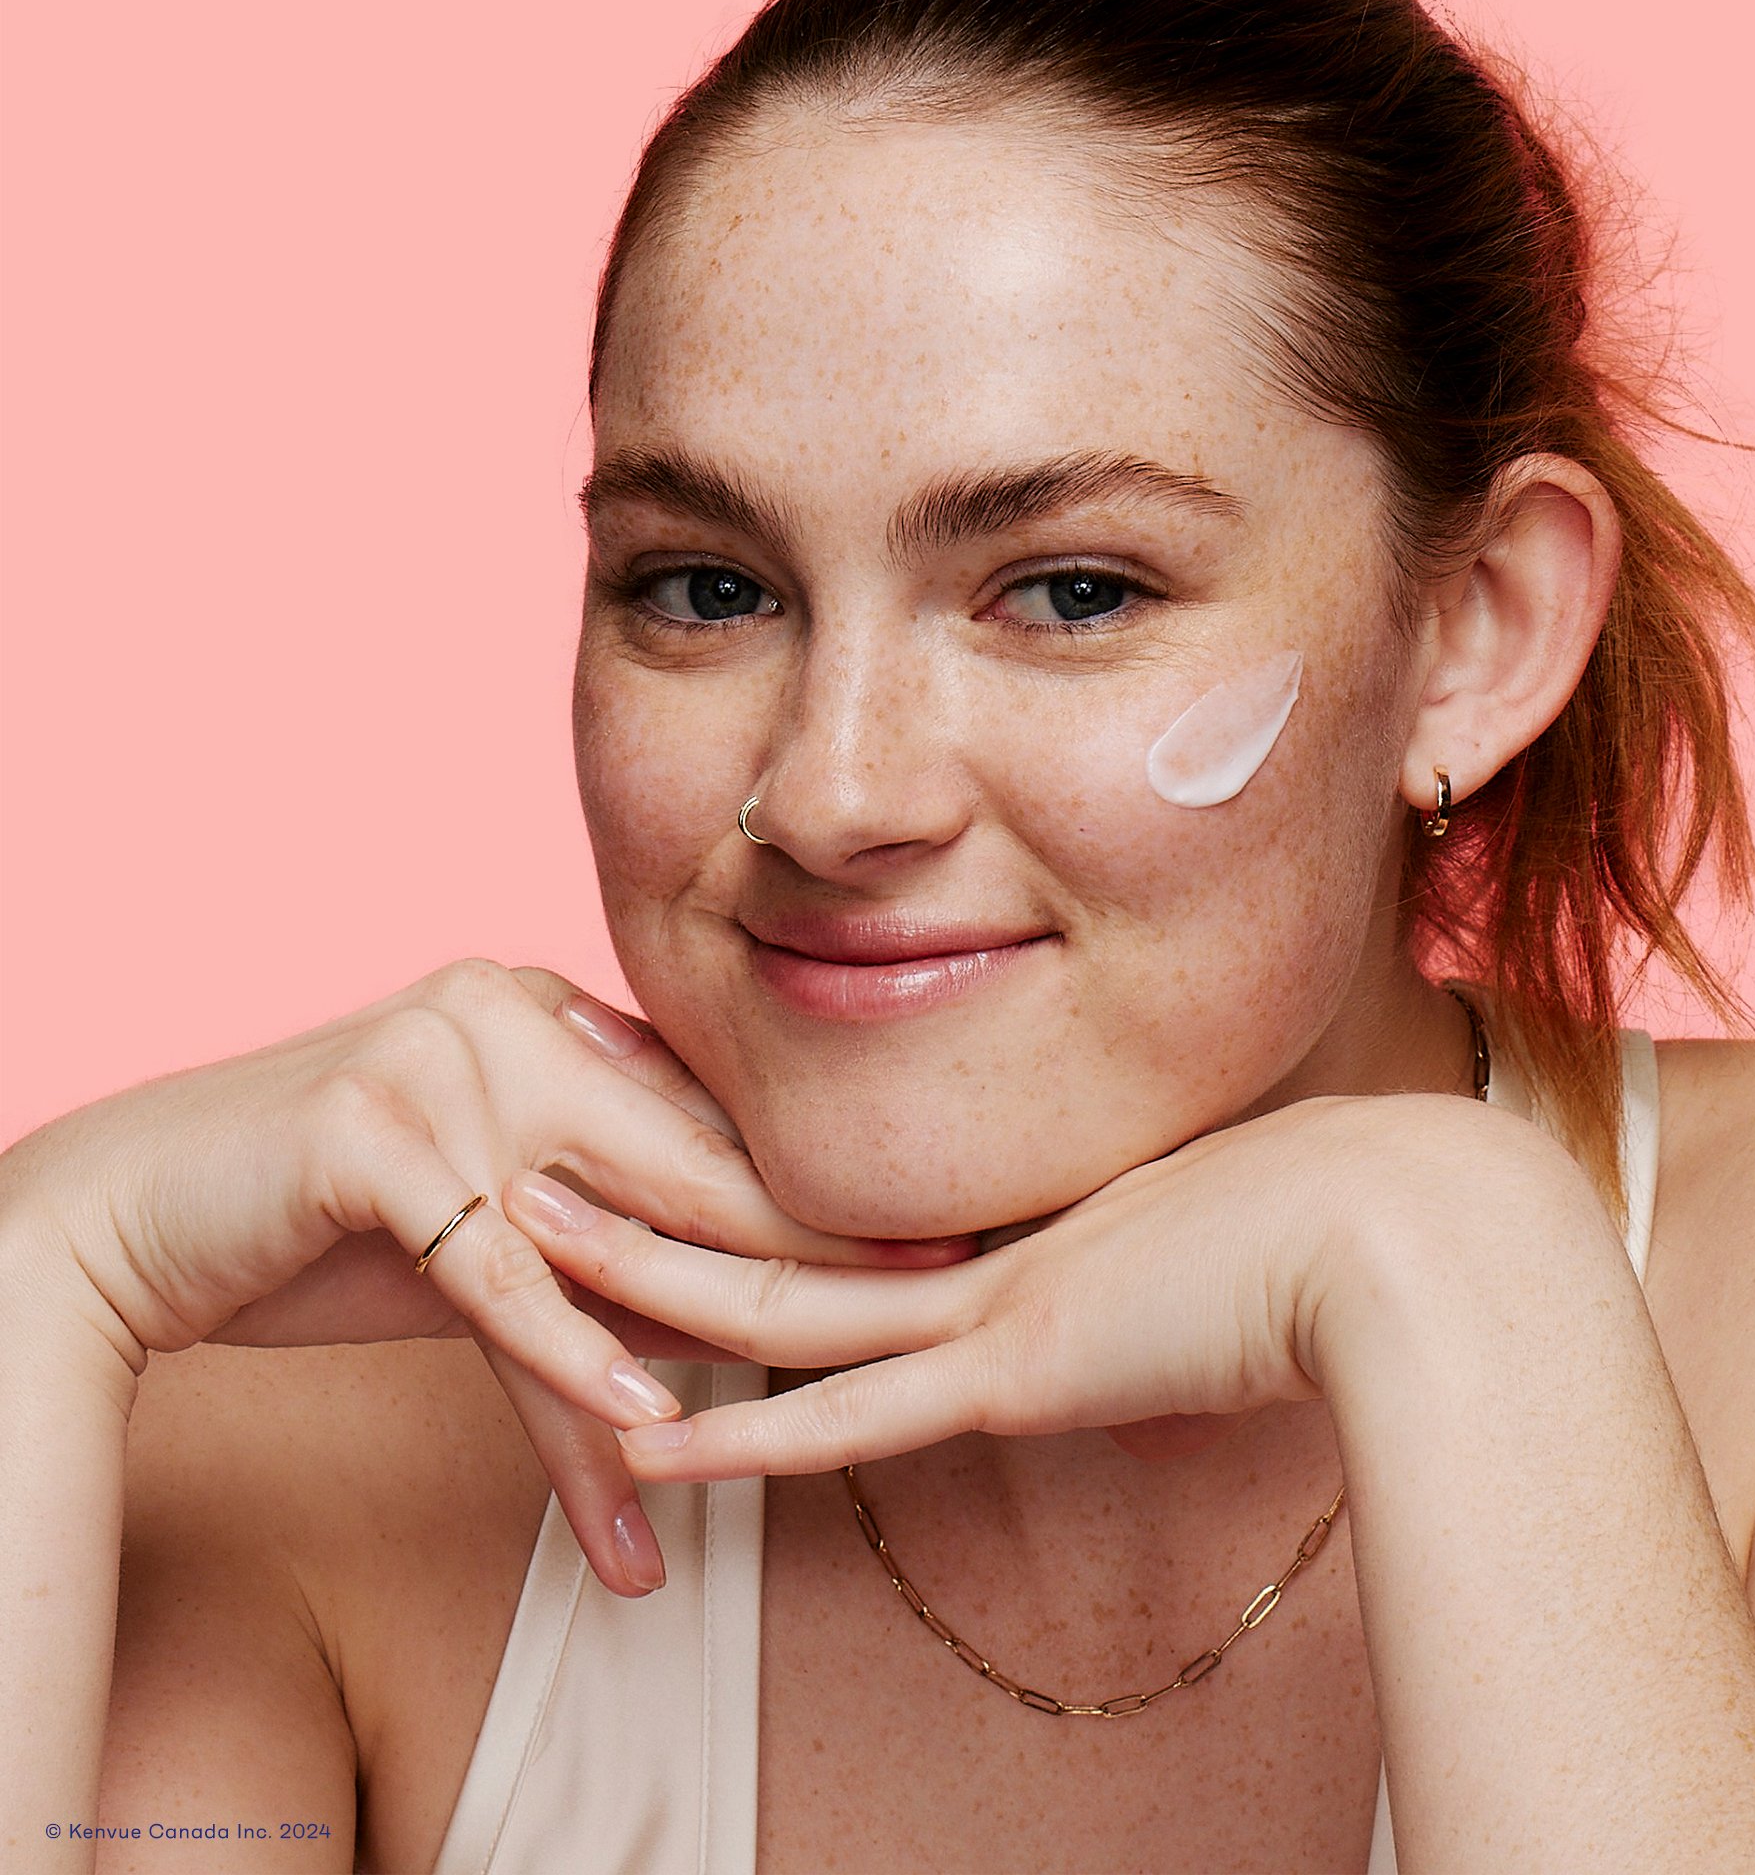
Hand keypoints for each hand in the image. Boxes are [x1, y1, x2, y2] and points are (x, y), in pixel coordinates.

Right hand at [0, 958, 965, 1592]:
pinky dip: (566, 1351)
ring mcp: (436, 1056)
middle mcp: (507, 1009)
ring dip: (724, 1305)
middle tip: (935, 1290)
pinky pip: (490, 1264)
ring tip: (838, 1367)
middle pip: (685, 1153)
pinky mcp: (362, 1127)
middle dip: (815, 1236)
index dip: (814, 1183)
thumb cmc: (331, 1225)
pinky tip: (648, 1419)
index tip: (926, 1231)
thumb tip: (716, 1363)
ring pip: (606, 1213)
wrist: (145, 1213)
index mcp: (549, 1011)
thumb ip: (604, 1276)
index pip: (703, 1114)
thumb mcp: (493, 1239)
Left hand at [489, 1091, 1490, 1481]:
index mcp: (1029, 1215)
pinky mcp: (1019, 1370)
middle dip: (653, 1186)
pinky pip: (847, 1411)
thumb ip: (1180, 1259)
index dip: (742, 1167)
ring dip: (648, 1275)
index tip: (659, 1124)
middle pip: (782, 1220)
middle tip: (539, 1128)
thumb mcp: (1239, 1237)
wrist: (1406, 1232)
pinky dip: (740, 1436)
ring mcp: (994, 1303)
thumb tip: (1184, 1266)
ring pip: (779, 1297)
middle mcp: (989, 1246)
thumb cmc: (1351, 1223)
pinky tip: (642, 1439)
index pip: (848, 1202)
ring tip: (529, 1229)